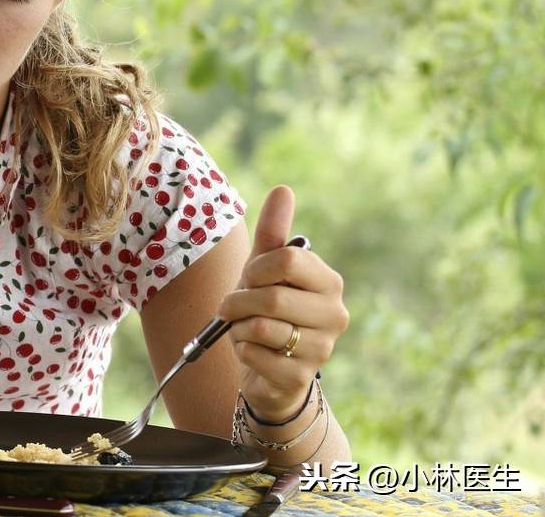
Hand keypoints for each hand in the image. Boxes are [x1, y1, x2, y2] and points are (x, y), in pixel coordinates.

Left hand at [216, 185, 349, 420]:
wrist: (267, 367)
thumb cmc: (266, 310)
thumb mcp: (264, 268)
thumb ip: (273, 232)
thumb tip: (283, 189)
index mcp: (328, 282)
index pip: (287, 260)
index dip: (255, 268)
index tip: (249, 278)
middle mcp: (334, 314)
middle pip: (272, 297)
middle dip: (238, 301)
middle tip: (232, 307)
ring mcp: (322, 348)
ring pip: (261, 327)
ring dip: (237, 327)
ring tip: (243, 329)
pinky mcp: (301, 377)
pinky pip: (255, 355)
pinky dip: (241, 351)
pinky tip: (251, 352)